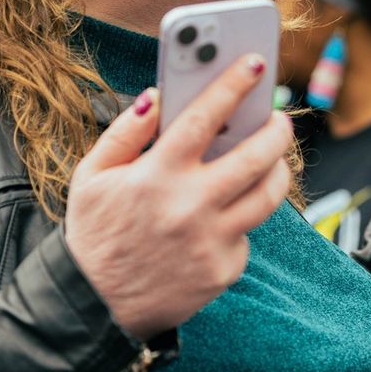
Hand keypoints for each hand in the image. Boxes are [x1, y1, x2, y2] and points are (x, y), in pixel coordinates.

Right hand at [65, 56, 292, 336]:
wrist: (94, 308)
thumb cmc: (94, 235)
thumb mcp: (91, 176)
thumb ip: (125, 132)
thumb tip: (158, 95)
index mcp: (156, 175)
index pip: (205, 117)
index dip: (234, 84)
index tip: (255, 63)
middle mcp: (190, 207)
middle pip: (255, 156)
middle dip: (275, 130)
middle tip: (280, 118)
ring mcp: (211, 241)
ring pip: (267, 196)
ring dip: (276, 171)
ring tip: (271, 159)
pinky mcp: (223, 271)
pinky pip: (246, 234)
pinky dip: (240, 219)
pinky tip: (225, 215)